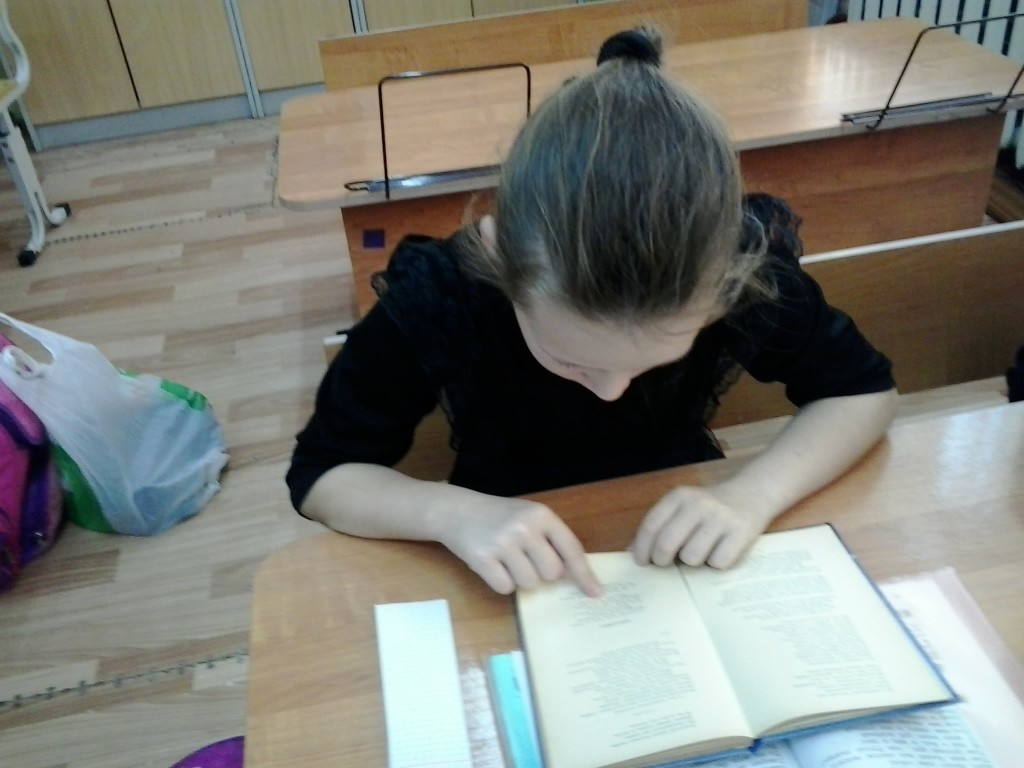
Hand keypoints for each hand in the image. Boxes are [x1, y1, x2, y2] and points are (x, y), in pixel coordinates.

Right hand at [441, 496, 601, 596]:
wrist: (456, 510)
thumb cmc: (499, 517)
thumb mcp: (529, 518)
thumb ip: (551, 540)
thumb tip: (574, 575)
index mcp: (541, 515)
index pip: (571, 549)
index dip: (584, 574)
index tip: (595, 593)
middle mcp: (524, 527)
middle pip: (552, 573)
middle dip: (542, 573)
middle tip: (525, 559)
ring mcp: (502, 543)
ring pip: (530, 583)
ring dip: (520, 579)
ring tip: (506, 560)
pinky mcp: (482, 559)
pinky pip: (505, 588)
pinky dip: (501, 583)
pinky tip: (493, 565)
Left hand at [630, 485, 772, 568]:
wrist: (754, 492)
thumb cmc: (710, 507)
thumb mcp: (683, 507)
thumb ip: (659, 525)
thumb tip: (632, 551)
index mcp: (680, 496)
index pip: (651, 525)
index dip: (642, 548)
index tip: (641, 562)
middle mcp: (699, 504)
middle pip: (667, 543)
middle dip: (662, 560)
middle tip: (666, 564)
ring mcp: (721, 518)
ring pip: (692, 557)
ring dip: (693, 562)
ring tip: (700, 552)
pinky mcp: (741, 532)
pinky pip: (718, 563)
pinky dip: (716, 564)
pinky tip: (720, 552)